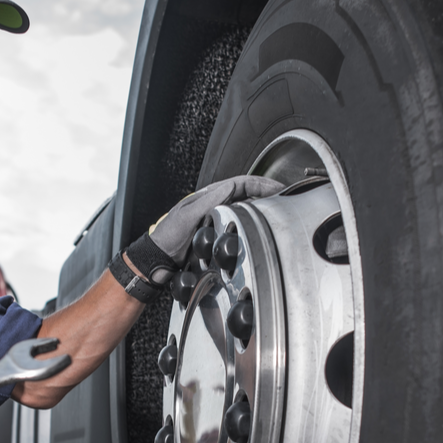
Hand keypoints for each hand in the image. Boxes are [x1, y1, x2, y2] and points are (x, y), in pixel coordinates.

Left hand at [123, 176, 283, 286]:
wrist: (157, 260)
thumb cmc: (167, 237)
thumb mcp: (188, 216)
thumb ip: (209, 201)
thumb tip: (230, 186)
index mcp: (208, 196)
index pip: (241, 183)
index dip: (261, 183)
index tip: (277, 188)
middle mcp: (214, 205)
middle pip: (247, 194)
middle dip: (267, 193)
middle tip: (284, 198)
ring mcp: (216, 219)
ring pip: (245, 209)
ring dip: (262, 207)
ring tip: (278, 210)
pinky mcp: (217, 234)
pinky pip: (240, 225)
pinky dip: (253, 224)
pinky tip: (261, 230)